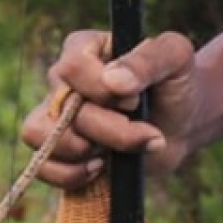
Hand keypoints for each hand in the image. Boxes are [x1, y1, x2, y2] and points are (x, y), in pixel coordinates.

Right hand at [21, 29, 200, 188]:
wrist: (181, 123)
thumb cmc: (177, 83)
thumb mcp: (176, 58)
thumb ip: (148, 60)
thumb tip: (112, 81)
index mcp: (85, 47)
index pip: (72, 67)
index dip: (103, 91)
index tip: (136, 100)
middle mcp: (63, 79)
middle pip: (64, 109)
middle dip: (111, 130)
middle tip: (147, 132)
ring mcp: (55, 114)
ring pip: (44, 136)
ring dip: (86, 152)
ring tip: (117, 151)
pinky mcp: (56, 148)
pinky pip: (41, 165)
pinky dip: (71, 175)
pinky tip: (101, 168)